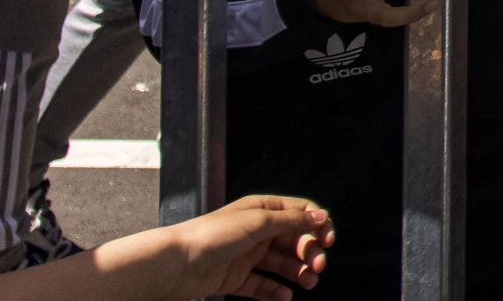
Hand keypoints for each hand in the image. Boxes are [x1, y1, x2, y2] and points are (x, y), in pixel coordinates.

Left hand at [159, 194, 332, 296]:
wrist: (175, 264)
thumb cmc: (213, 236)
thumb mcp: (257, 222)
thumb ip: (291, 221)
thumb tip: (320, 215)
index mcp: (262, 210)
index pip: (300, 213)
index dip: (317, 225)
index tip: (327, 241)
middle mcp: (257, 231)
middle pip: (294, 241)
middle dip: (309, 253)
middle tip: (317, 267)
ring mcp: (247, 256)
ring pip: (281, 265)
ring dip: (297, 273)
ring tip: (307, 284)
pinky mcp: (237, 278)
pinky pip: (262, 285)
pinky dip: (275, 291)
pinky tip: (285, 296)